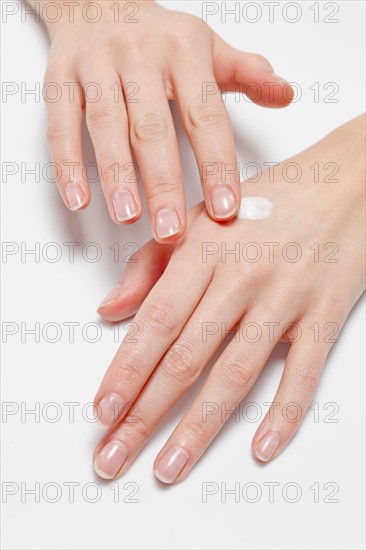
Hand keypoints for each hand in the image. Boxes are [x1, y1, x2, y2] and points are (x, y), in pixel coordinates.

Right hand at [38, 0, 291, 241]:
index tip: (225, 209)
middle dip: (162, 183)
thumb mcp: (207, 47)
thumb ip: (246, 73)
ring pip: (106, 124)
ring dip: (116, 175)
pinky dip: (66, 163)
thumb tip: (286, 94)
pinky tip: (78, 199)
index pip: (205, 116)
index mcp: (184, 51)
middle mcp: (139, 54)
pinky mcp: (60, 76)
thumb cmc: (159, 35)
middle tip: (171, 231)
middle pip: (153, 127)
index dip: (216, 165)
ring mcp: (96, 64)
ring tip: (127, 217)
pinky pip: (60, 123)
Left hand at [92, 115, 364, 481]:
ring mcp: (286, 298)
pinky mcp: (325, 314)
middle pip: (186, 357)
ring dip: (199, 427)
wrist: (346, 183)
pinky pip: (304, 371)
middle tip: (114, 457)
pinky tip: (261, 448)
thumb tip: (109, 310)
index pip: (156, 322)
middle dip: (145, 414)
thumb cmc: (268, 202)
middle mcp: (242, 277)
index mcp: (205, 251)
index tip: (102, 412)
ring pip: (236, 373)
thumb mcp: (200, 217)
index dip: (126, 370)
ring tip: (168, 467)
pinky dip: (285, 412)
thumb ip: (150, 264)